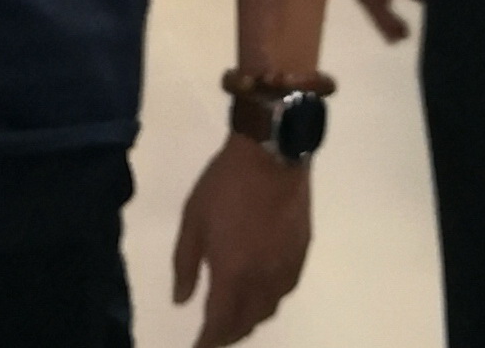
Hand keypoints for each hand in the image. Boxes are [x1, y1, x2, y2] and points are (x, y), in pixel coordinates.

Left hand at [172, 135, 310, 347]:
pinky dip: (269, 300)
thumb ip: (185, 264)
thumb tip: (181, 300)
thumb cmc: (225, 184)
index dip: (207, 341)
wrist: (272, 154)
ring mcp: (286, 267)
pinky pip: (285, 291)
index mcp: (233, 273)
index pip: (219, 323)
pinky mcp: (302, 253)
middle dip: (229, 334)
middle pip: (247, 322)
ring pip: (268, 310)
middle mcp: (262, 279)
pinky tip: (262, 292)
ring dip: (250, 320)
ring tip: (237, 318)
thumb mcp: (192, 220)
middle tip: (214, 335)